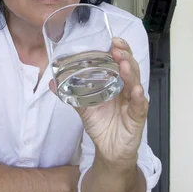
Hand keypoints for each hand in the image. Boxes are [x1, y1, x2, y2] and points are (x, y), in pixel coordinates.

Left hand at [50, 38, 147, 166]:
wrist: (109, 151)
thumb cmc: (102, 125)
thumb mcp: (84, 107)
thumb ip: (70, 94)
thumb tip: (51, 83)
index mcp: (116, 84)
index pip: (121, 62)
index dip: (120, 50)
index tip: (113, 40)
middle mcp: (127, 90)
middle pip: (131, 68)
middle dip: (125, 56)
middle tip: (117, 49)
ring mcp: (134, 103)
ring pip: (136, 83)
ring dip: (131, 73)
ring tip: (124, 64)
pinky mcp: (138, 118)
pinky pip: (140, 106)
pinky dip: (139, 98)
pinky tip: (137, 90)